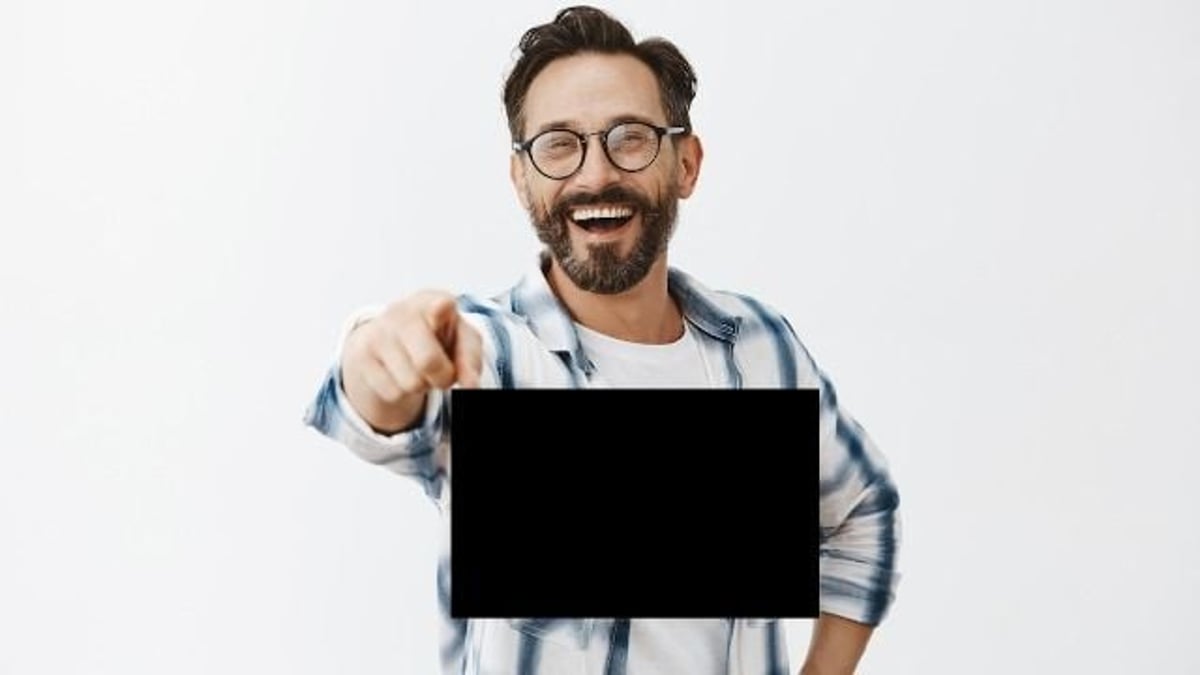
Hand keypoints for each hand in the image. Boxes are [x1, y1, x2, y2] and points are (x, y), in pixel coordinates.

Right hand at [340, 290, 482, 433]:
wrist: (392, 334)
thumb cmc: (436, 334)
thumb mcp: (462, 340)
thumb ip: (471, 360)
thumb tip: (471, 386)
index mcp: (433, 302)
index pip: (438, 305)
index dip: (440, 310)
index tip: (442, 307)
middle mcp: (402, 312)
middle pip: (428, 362)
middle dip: (442, 377)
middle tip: (442, 371)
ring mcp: (378, 333)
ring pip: (411, 384)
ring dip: (421, 385)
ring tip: (417, 367)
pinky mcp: (361, 356)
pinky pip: (392, 394)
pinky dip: (401, 392)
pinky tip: (398, 372)